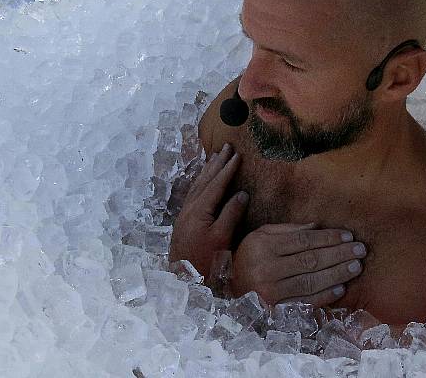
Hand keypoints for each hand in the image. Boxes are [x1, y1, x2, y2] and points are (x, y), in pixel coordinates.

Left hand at [169, 143, 246, 275]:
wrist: (183, 278)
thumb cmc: (204, 261)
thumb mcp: (222, 238)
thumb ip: (231, 214)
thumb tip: (242, 193)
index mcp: (200, 209)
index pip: (216, 184)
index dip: (228, 169)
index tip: (237, 155)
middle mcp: (190, 207)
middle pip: (205, 180)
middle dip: (217, 163)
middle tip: (226, 147)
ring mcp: (185, 214)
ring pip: (197, 185)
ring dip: (207, 170)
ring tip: (214, 158)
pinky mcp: (184, 221)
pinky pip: (193, 193)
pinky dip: (200, 182)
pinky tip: (202, 182)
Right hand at [232, 223, 365, 306]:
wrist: (230, 290)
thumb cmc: (249, 257)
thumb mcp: (260, 236)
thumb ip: (287, 229)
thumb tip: (317, 226)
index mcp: (263, 246)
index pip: (304, 240)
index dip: (328, 238)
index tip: (348, 235)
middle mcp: (267, 269)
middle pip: (311, 260)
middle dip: (339, 254)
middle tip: (360, 250)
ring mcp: (272, 291)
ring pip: (312, 281)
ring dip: (338, 274)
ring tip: (356, 266)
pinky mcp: (277, 309)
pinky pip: (306, 302)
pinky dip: (325, 296)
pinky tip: (341, 288)